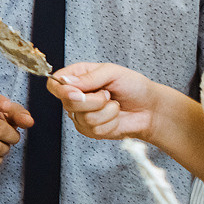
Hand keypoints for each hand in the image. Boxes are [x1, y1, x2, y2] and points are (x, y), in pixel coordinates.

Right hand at [48, 62, 166, 141]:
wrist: (149, 109)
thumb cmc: (134, 86)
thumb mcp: (112, 72)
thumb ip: (89, 77)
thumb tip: (66, 82)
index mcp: (78, 77)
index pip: (54, 83)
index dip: (62, 90)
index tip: (79, 92)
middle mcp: (76, 96)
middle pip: (67, 103)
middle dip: (93, 101)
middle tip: (108, 95)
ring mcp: (81, 115)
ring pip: (83, 118)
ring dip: (106, 112)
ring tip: (115, 105)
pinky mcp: (90, 130)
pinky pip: (94, 130)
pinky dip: (110, 123)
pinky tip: (116, 117)